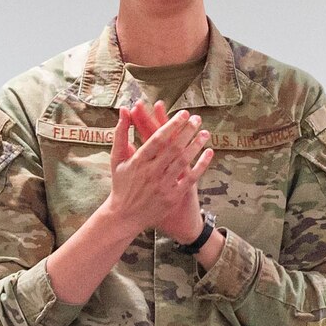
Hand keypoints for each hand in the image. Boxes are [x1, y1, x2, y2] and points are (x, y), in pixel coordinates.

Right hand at [105, 101, 212, 236]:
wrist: (123, 216)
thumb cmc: (121, 184)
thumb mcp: (116, 158)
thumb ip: (121, 133)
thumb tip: (124, 109)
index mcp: (138, 161)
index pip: (158, 138)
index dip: (172, 125)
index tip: (183, 114)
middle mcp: (151, 172)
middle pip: (174, 148)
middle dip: (187, 131)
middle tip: (197, 119)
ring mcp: (163, 186)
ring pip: (183, 161)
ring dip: (196, 145)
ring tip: (205, 133)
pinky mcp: (172, 197)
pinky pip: (190, 179)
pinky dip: (201, 165)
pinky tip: (209, 153)